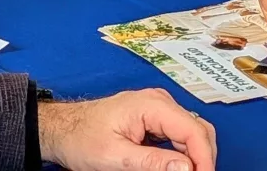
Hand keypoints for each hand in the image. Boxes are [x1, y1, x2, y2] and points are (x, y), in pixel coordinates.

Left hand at [39, 89, 216, 170]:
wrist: (63, 128)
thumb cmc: (81, 138)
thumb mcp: (115, 156)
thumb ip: (152, 162)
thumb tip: (186, 169)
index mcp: (153, 105)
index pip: (193, 130)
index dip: (204, 158)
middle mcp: (161, 102)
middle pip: (198, 130)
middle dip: (203, 158)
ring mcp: (159, 108)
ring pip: (192, 132)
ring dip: (195, 156)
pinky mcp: (155, 118)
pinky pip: (179, 135)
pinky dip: (184, 153)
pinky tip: (177, 168)